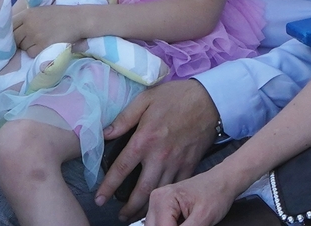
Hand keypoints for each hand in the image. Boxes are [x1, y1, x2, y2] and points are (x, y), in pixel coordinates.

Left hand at [12, 5, 86, 56]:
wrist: (78, 19)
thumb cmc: (60, 15)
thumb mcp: (40, 11)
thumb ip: (26, 19)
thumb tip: (10, 32)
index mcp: (27, 14)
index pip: (8, 26)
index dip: (9, 33)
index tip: (12, 37)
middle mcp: (29, 24)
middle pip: (13, 39)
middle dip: (18, 41)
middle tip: (29, 40)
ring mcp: (36, 35)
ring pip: (22, 47)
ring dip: (28, 47)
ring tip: (40, 41)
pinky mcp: (43, 46)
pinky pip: (31, 53)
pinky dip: (36, 52)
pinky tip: (45, 46)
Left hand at [97, 79, 220, 219]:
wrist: (210, 99)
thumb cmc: (177, 97)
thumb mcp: (146, 99)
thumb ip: (124, 118)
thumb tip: (105, 134)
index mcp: (145, 139)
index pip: (121, 168)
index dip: (108, 187)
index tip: (99, 198)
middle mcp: (159, 156)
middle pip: (141, 190)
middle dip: (129, 208)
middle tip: (120, 217)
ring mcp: (176, 163)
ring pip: (160, 193)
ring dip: (147, 207)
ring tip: (137, 215)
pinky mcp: (190, 165)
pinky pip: (177, 186)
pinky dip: (168, 197)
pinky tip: (162, 201)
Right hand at [145, 168, 242, 225]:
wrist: (223, 181)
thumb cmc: (216, 193)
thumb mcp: (203, 218)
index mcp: (163, 199)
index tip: (194, 225)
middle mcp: (156, 199)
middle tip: (193, 223)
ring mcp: (158, 202)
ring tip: (190, 221)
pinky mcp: (163, 207)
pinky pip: (162, 224)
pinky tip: (186, 222)